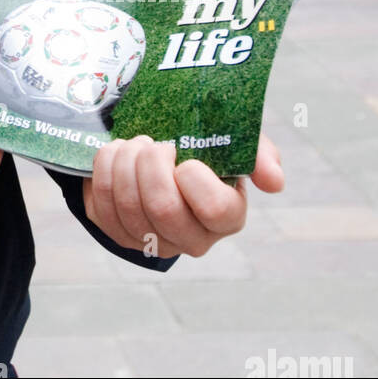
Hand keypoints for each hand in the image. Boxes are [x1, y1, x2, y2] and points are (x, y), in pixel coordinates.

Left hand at [81, 133, 283, 257]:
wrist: (153, 143)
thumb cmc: (199, 144)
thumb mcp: (232, 138)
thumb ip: (258, 153)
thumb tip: (274, 182)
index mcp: (226, 216)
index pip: (217, 211)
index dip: (195, 180)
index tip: (185, 157)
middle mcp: (191, 237)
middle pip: (164, 209)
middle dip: (151, 165)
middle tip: (153, 143)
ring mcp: (151, 239)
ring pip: (128, 205)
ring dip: (126, 161)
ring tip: (134, 144)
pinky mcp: (116, 231)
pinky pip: (102, 205)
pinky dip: (105, 168)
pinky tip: (116, 154)